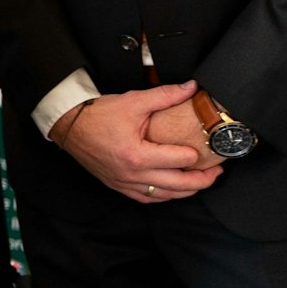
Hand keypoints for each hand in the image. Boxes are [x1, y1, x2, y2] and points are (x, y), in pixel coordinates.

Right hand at [57, 81, 222, 202]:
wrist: (70, 126)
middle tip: (216, 172)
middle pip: (177, 185)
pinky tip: (173, 190)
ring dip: (186, 191)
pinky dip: (164, 196)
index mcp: (137, 154)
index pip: (179, 161)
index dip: (197, 155)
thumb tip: (191, 88)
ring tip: (201, 182)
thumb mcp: (134, 101)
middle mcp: (132, 174)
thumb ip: (165, 95)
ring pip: (164, 196)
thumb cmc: (98, 114)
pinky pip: (147, 199)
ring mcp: (125, 183)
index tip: (208, 149)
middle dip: (202, 180)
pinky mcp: (118, 186)